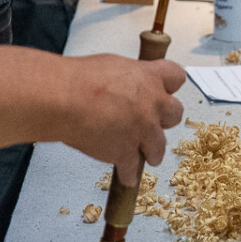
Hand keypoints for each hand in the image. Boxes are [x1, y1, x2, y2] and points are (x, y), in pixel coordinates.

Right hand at [61, 55, 188, 185]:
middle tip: (152, 123)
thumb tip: (126, 85)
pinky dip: (128, 174)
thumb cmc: (78, 79)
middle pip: (175, 114)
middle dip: (164, 119)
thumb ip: (128, 78)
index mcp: (149, 77)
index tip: (164, 91)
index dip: (169, 86)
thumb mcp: (112, 65)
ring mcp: (142, 130)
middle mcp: (152, 104)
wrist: (64, 100)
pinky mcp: (126, 153)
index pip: (176, 76)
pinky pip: (133, 169)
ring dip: (152, 151)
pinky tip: (126, 176)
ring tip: (147, 155)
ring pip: (159, 146)